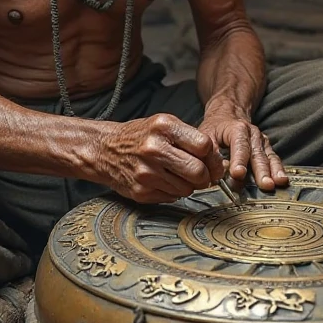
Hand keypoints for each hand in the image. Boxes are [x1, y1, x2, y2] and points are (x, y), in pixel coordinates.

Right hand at [95, 113, 223, 203]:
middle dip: (205, 176)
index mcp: (163, 127)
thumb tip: (218, 163)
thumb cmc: (140, 136)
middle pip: (198, 172)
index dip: (213, 157)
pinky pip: (172, 198)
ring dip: (188, 185)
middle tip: (201, 175)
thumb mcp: (164, 124)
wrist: (104, 149)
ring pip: (187, 189)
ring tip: (176, 174)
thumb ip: (191, 138)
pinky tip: (163, 180)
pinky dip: (173, 191)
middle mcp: (154, 149)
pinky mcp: (141, 191)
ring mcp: (146, 172)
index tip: (213, 162)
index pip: (204, 145)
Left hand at [199, 105, 287, 191]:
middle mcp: (253, 134)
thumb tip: (214, 174)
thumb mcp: (206, 135)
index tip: (238, 173)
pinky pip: (274, 160)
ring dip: (274, 171)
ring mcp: (262, 142)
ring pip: (269, 157)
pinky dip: (279, 170)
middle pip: (257, 154)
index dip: (239, 159)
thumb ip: (209, 154)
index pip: (239, 145)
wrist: (228, 115)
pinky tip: (283, 181)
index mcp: (237, 129)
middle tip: (265, 185)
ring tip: (279, 183)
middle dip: (262, 171)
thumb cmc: (216, 129)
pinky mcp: (267, 149)